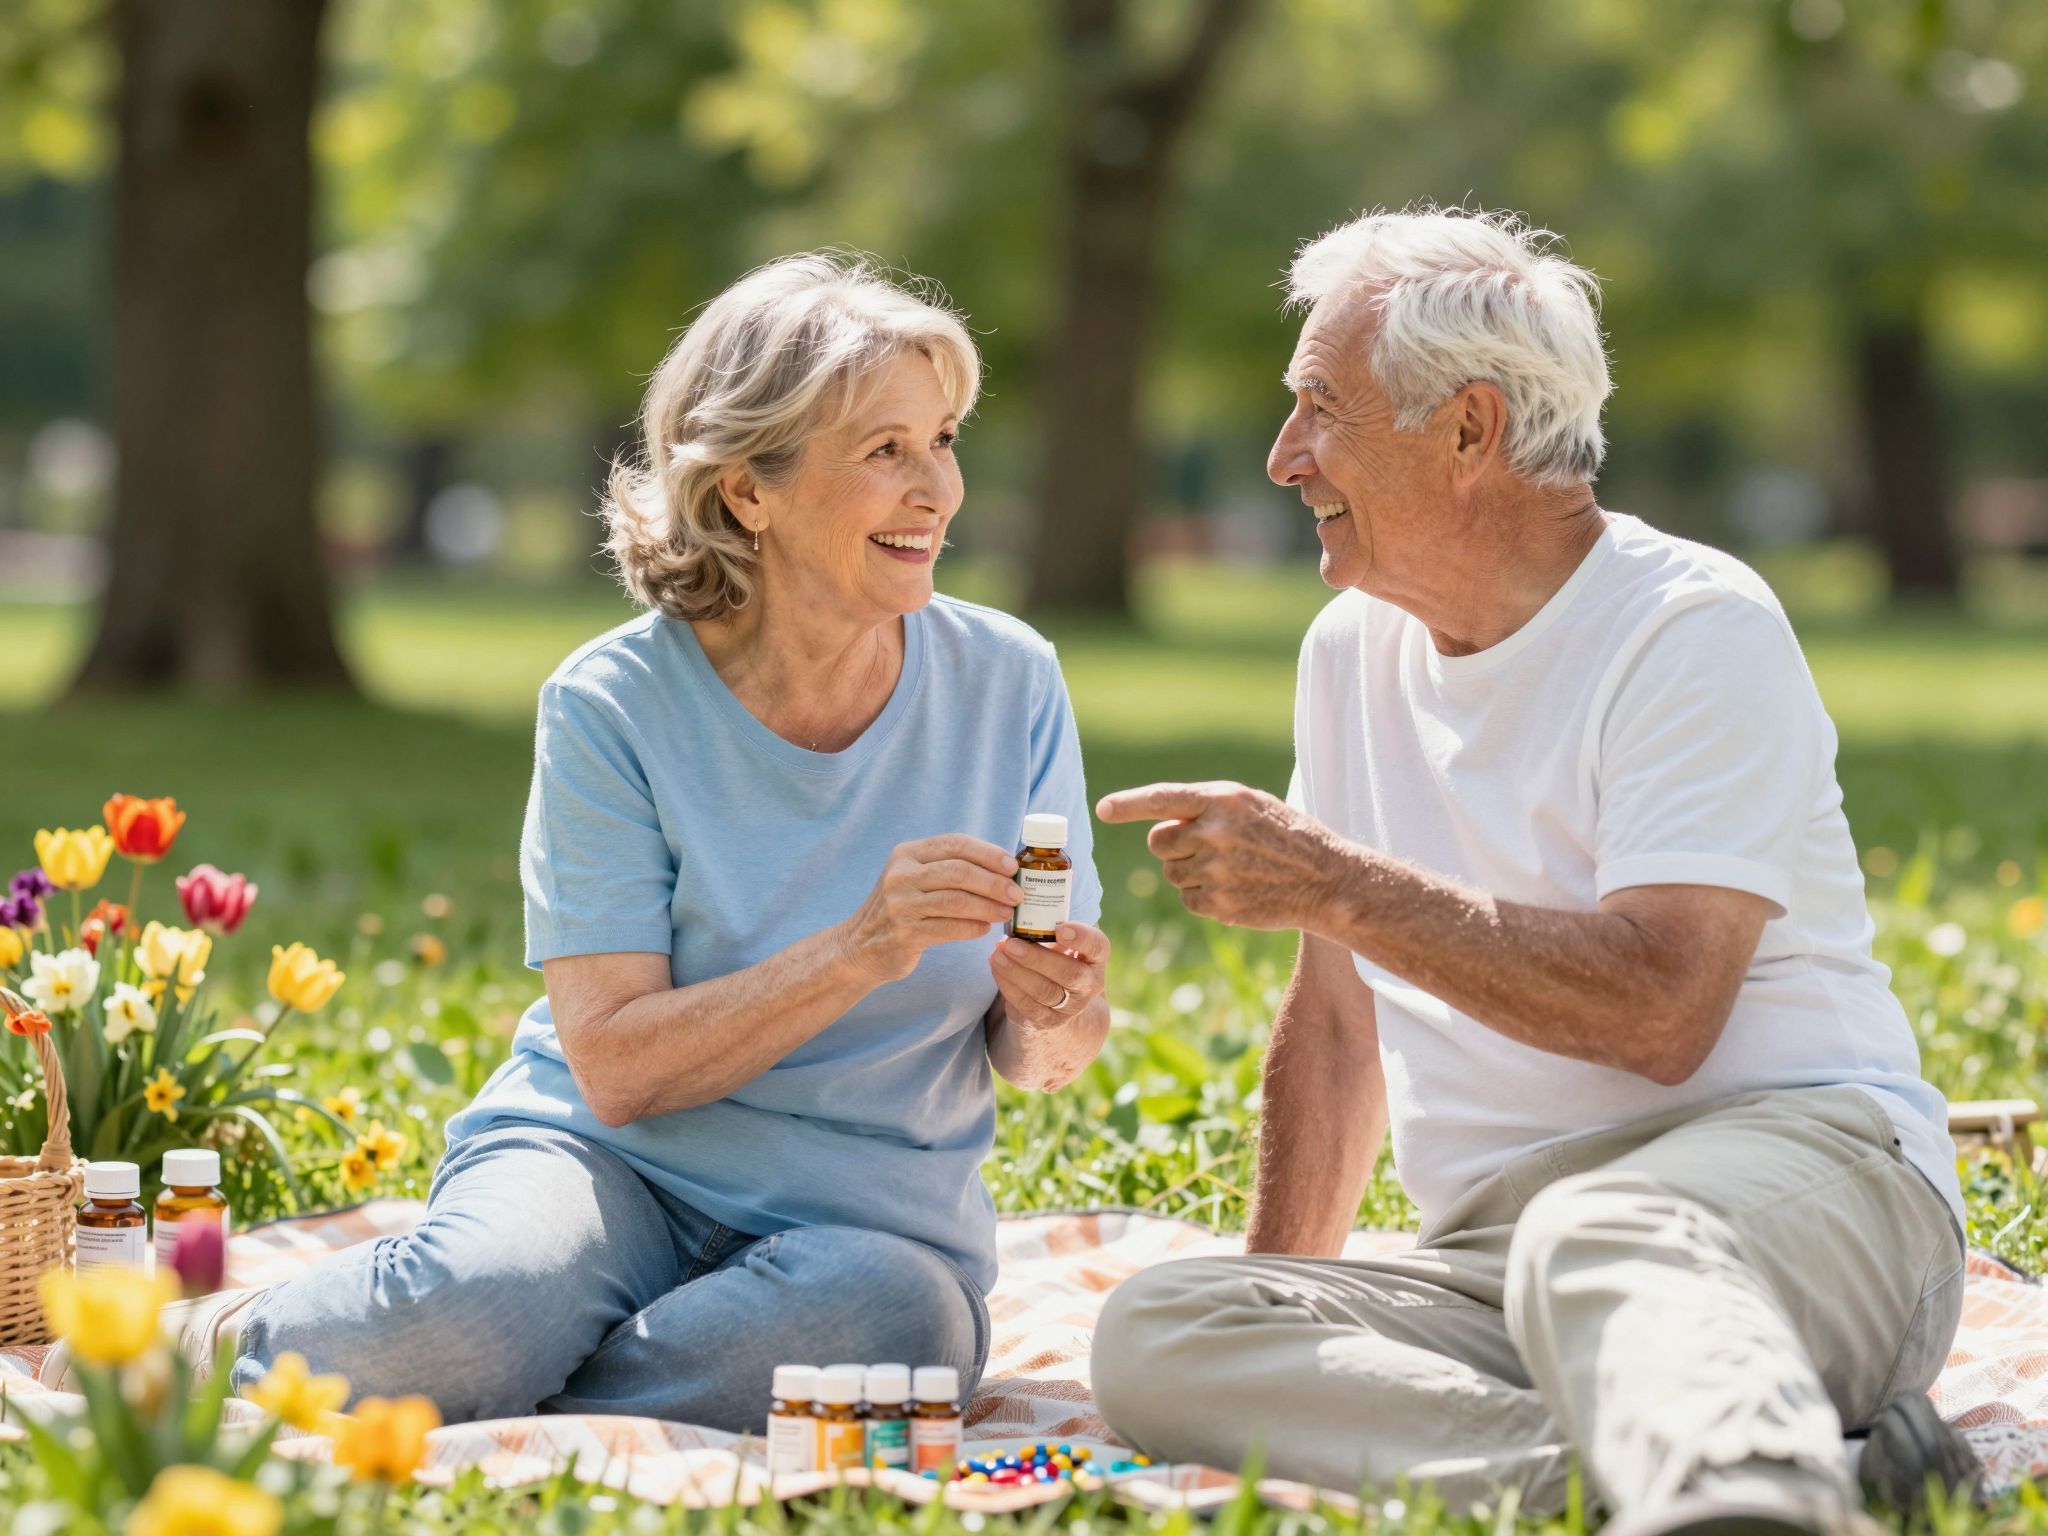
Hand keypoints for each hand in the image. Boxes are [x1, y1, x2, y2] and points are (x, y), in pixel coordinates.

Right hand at [840, 835, 1022, 982]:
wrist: (860, 946)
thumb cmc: (901, 908)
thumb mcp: (915, 877)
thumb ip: (949, 868)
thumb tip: (1003, 869)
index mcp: (906, 854)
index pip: (955, 844)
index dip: (988, 853)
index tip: (1012, 865)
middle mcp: (900, 875)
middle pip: (959, 871)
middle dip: (994, 882)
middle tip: (1017, 893)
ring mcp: (900, 905)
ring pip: (957, 900)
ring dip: (989, 906)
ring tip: (1007, 912)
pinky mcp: (904, 934)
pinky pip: (949, 928)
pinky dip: (972, 927)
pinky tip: (985, 929)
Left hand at [990, 922, 1108, 1027]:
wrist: (1060, 1000)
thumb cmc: (1057, 956)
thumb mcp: (1063, 939)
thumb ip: (1052, 920)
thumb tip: (1024, 888)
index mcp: (1096, 957)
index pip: (1098, 946)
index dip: (1082, 938)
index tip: (1060, 929)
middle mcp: (1090, 983)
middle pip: (1069, 974)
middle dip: (1036, 958)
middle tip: (1010, 943)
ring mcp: (1071, 1006)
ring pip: (1044, 991)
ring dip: (1016, 971)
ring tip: (997, 953)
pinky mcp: (1048, 1020)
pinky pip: (1026, 1004)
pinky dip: (1008, 984)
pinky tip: (995, 967)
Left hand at [1097, 781, 1342, 930]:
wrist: (1326, 879)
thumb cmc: (1286, 836)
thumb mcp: (1251, 805)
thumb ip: (1206, 808)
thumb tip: (1160, 825)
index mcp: (1223, 800)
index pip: (1162, 799)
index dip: (1128, 804)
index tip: (1102, 810)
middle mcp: (1215, 833)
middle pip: (1158, 842)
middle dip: (1172, 845)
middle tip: (1205, 847)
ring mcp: (1216, 871)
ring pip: (1171, 873)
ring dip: (1190, 872)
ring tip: (1231, 868)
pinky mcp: (1220, 904)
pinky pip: (1188, 900)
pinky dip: (1203, 897)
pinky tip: (1235, 889)